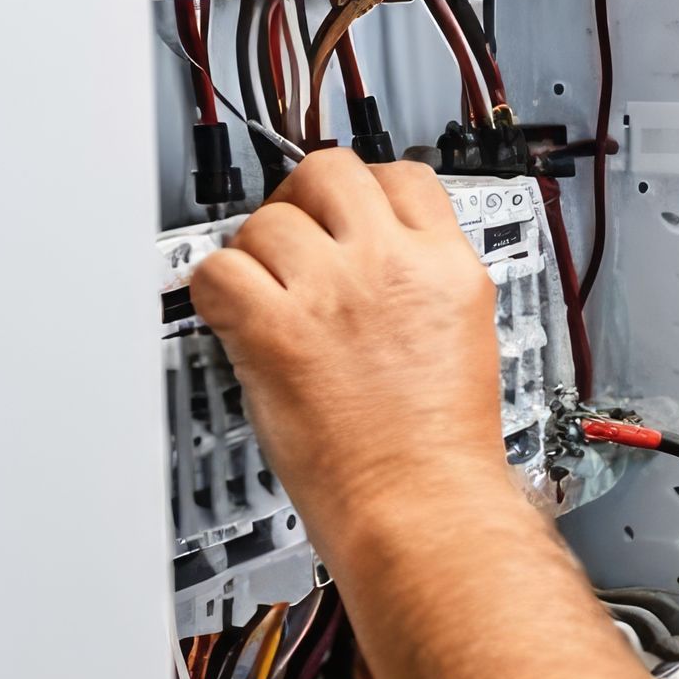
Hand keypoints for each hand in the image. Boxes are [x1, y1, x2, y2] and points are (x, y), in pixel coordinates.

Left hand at [191, 152, 510, 570]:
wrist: (424, 506)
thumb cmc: (441, 450)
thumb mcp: (464, 337)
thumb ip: (422, 284)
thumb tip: (379, 264)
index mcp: (445, 266)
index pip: (404, 177)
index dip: (368, 185)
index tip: (347, 209)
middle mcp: (389, 265)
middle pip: (330, 172)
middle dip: (304, 198)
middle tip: (294, 236)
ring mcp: (331, 292)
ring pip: (268, 219)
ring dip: (257, 252)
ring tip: (264, 294)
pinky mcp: (275, 329)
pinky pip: (219, 271)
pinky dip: (215, 291)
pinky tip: (233, 318)